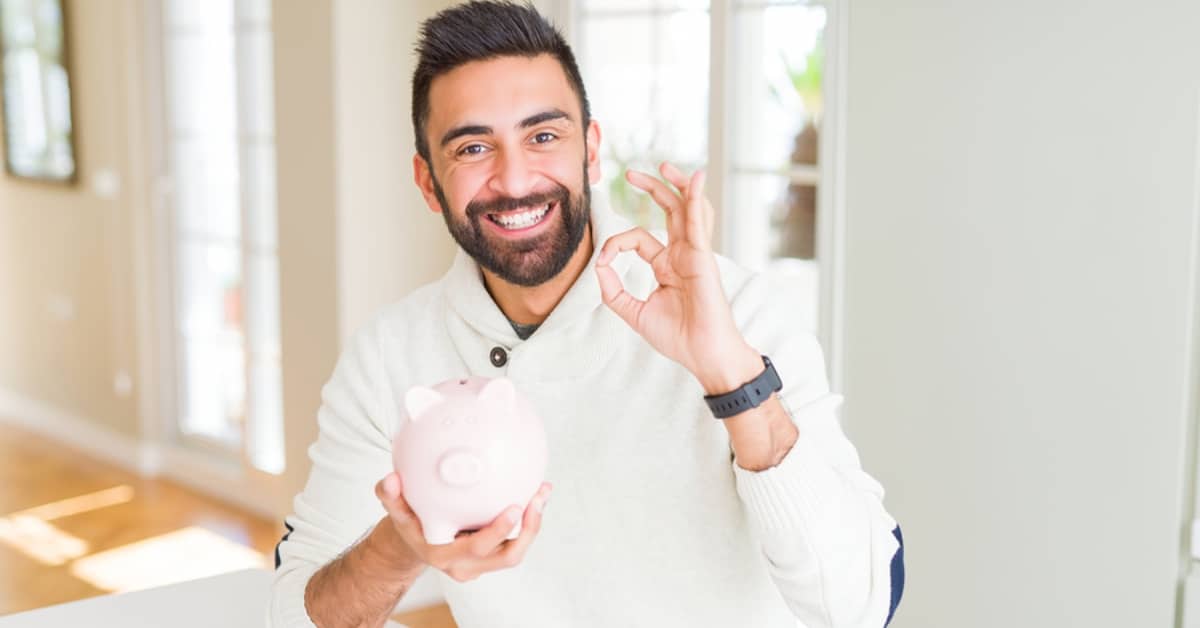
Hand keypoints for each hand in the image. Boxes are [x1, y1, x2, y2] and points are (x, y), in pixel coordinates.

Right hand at [374, 472, 551, 582]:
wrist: (417, 542)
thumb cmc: (410, 524)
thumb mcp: (396, 512)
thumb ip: (391, 497)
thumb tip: (390, 479)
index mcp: (445, 555)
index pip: (477, 548)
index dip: (498, 532)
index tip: (514, 507)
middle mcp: (467, 565)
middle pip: (507, 555)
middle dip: (528, 530)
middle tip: (536, 499)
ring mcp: (482, 563)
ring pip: (516, 550)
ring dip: (534, 524)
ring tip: (542, 492)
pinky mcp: (492, 554)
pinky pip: (516, 540)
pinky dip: (529, 519)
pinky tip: (536, 491)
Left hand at [595, 162, 760, 393]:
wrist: (703, 355)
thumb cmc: (678, 337)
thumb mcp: (633, 312)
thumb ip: (613, 290)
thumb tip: (598, 265)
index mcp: (667, 265)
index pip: (639, 238)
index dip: (617, 243)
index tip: (604, 259)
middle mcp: (682, 254)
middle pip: (669, 211)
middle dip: (652, 189)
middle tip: (630, 174)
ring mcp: (695, 254)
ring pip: (687, 210)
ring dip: (678, 185)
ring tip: (665, 166)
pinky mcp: (704, 259)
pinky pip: (699, 224)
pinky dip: (696, 200)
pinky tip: (695, 181)